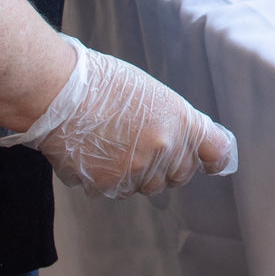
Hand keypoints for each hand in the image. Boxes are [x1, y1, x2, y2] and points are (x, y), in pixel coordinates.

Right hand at [0, 36, 237, 198]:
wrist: (58, 93)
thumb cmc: (101, 84)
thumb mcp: (152, 93)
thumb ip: (173, 120)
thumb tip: (186, 140)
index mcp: (181, 120)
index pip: (215, 151)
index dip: (211, 158)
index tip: (210, 162)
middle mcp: (166, 148)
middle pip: (180, 174)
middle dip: (166, 165)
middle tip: (140, 144)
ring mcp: (139, 170)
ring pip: (147, 186)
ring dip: (136, 174)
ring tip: (111, 145)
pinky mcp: (111, 185)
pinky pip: (117, 191)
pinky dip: (108, 179)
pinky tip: (94, 154)